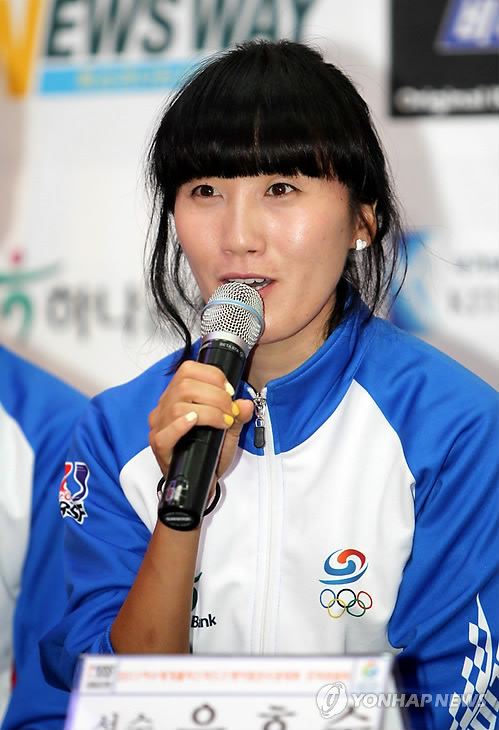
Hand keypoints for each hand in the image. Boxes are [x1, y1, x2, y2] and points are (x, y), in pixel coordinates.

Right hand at [148, 360, 253, 481]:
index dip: (212, 375)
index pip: (188, 370)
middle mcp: (165, 406)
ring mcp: (159, 425)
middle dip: (215, 395)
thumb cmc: (211, 450)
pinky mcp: (159, 445)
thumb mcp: (230, 428)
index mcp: (178, 394)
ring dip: (207, 411)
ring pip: (177, 406)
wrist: (204, 478)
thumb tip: (246, 404)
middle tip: (230, 411)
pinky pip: (165, 431)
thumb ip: (239, 414)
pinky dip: (181, 424)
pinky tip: (195, 422)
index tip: (230, 391)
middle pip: (184, 385)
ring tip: (223, 422)